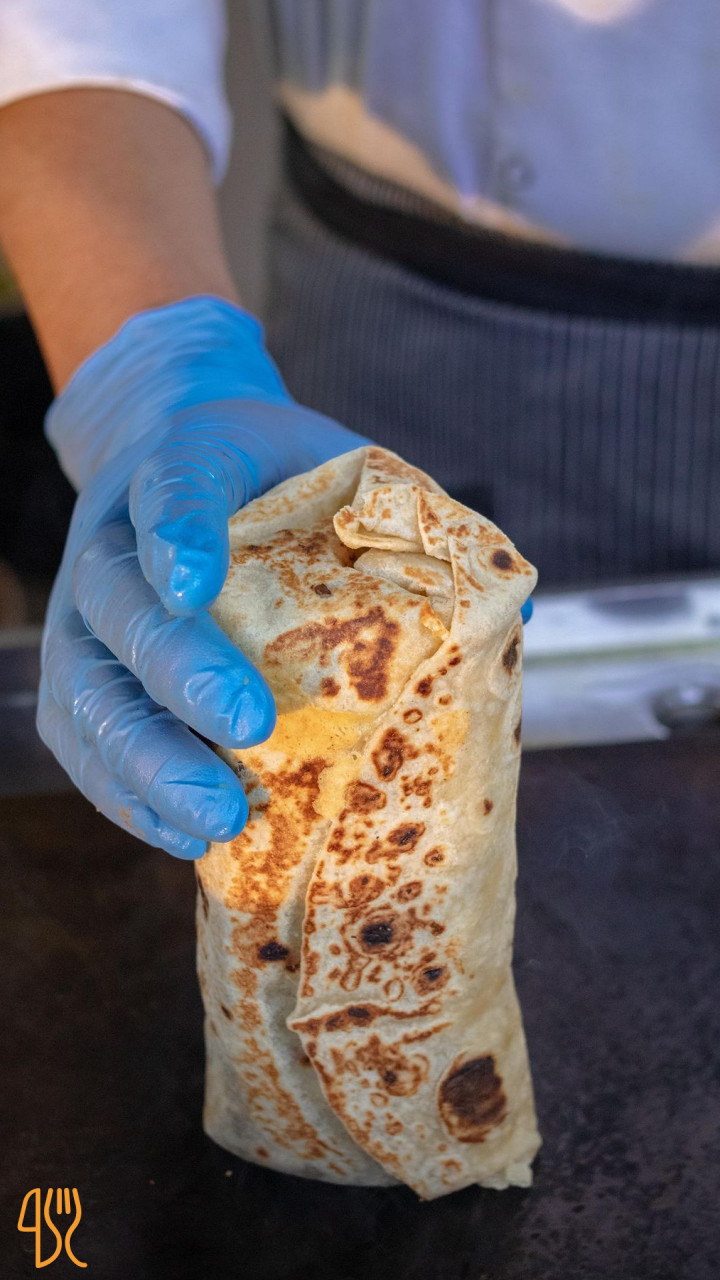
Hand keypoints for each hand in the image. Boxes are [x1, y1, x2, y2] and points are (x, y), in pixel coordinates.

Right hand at [38, 296, 367, 857]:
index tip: (197, 582)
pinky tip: (182, 837)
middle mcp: (114, 537)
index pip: (172, 484)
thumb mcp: (346, 470)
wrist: (197, 469)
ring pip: (85, 686)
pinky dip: (125, 794)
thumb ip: (410, 523)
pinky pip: (80, 740)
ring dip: (146, 758)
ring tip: (217, 818)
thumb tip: (512, 617)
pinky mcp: (81, 676)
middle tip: (248, 723)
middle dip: (178, 667)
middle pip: (117, 600)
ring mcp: (85, 612)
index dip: (176, 531)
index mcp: (186, 462)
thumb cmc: (284, 482)